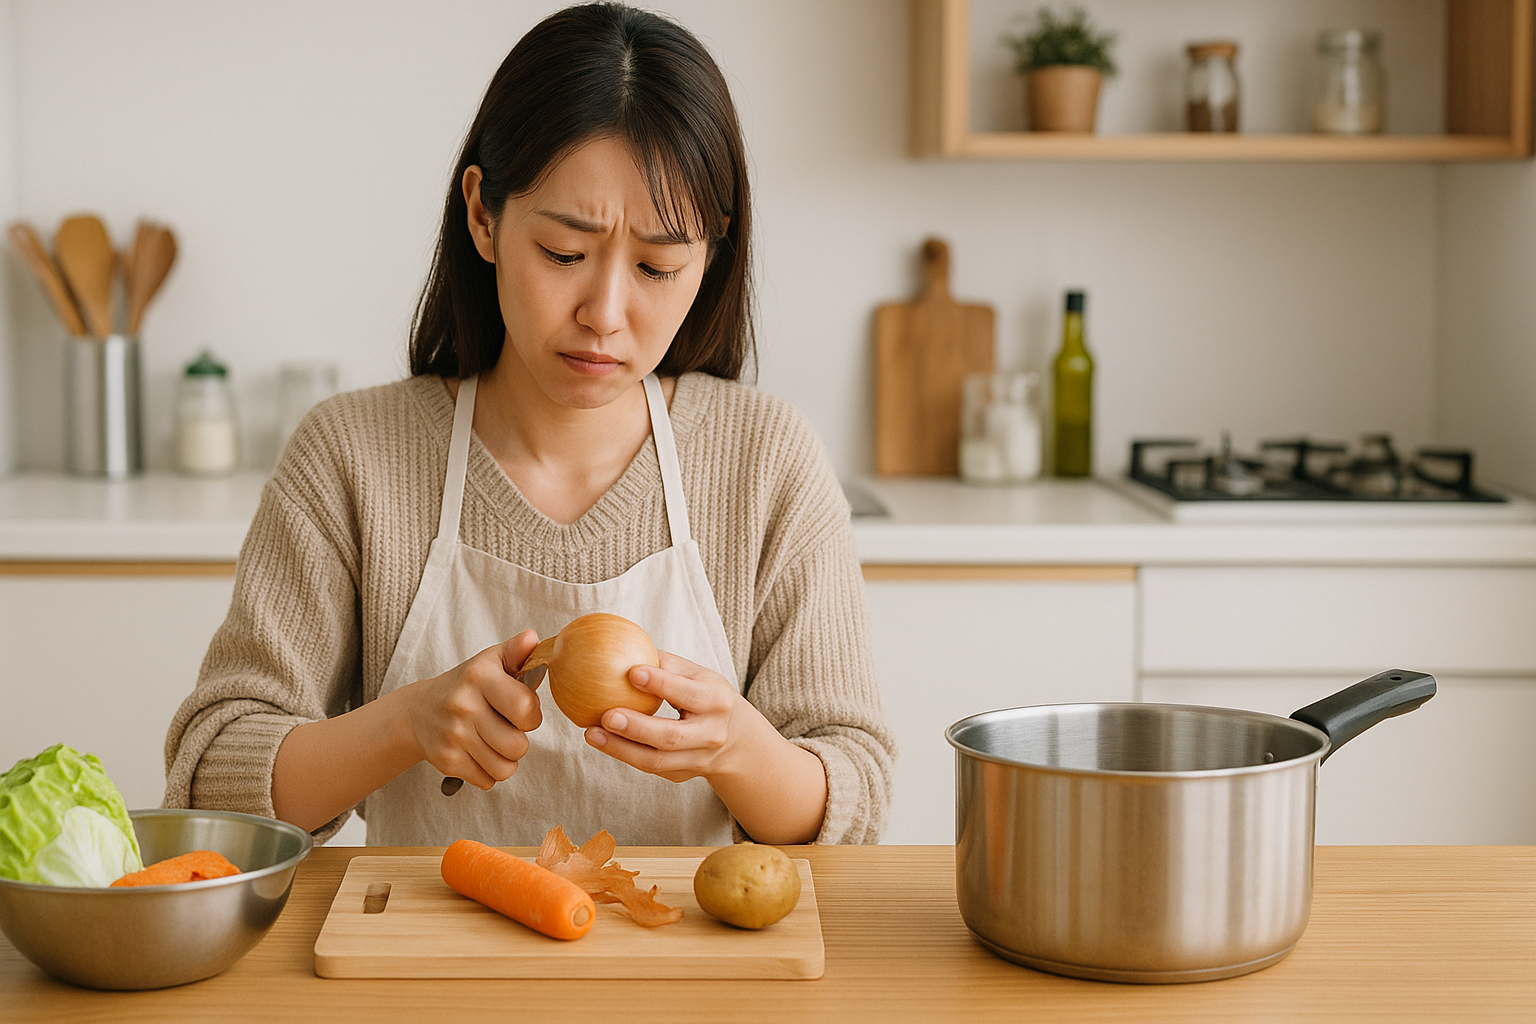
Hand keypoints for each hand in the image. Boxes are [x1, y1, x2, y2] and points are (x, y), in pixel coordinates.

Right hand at [396, 629, 543, 789]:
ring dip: (506, 758)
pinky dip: (489, 771)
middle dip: (519, 739)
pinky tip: (479, 752)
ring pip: (505, 768)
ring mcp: (453, 736)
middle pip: (518, 745)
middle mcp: (464, 706)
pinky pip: (488, 781)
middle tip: (506, 727)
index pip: (525, 708)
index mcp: (479, 677)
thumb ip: (516, 651)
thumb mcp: (490, 661)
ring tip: (495, 741)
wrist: (419, 711)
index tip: (522, 710)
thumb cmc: (466, 685)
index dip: (532, 714)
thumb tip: (532, 637)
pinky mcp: (446, 761)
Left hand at [584, 650, 767, 783]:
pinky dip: (624, 754)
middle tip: (606, 715)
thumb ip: (668, 665)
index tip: (631, 672)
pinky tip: (601, 741)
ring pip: (656, 760)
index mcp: (717, 702)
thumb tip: (626, 644)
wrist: (738, 740)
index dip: (661, 683)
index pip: (688, 693)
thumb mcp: (700, 677)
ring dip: (620, 748)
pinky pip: (649, 768)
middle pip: (671, 735)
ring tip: (591, 733)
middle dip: (637, 727)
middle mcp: (711, 734)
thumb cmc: (708, 697)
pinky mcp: (682, 775)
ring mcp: (697, 760)